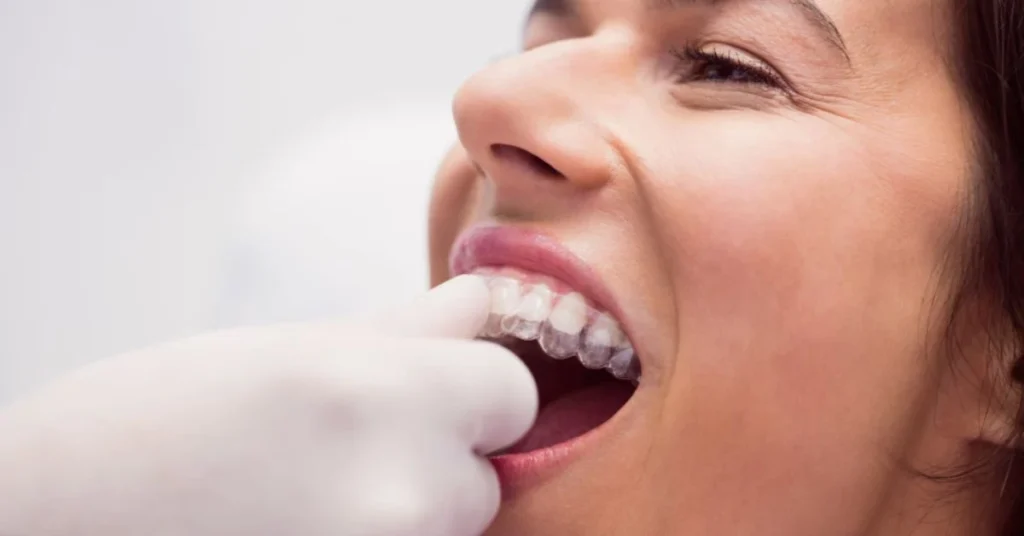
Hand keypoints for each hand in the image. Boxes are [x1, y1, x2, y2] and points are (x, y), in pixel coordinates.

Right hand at [0, 275, 536, 535]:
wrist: (43, 526)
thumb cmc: (150, 426)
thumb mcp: (280, 351)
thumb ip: (405, 330)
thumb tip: (483, 304)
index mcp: (382, 395)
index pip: (512, 392)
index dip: (474, 390)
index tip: (431, 393)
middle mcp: (401, 491)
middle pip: (484, 475)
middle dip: (438, 459)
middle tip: (341, 452)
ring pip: (449, 530)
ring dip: (406, 513)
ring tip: (309, 497)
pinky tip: (302, 527)